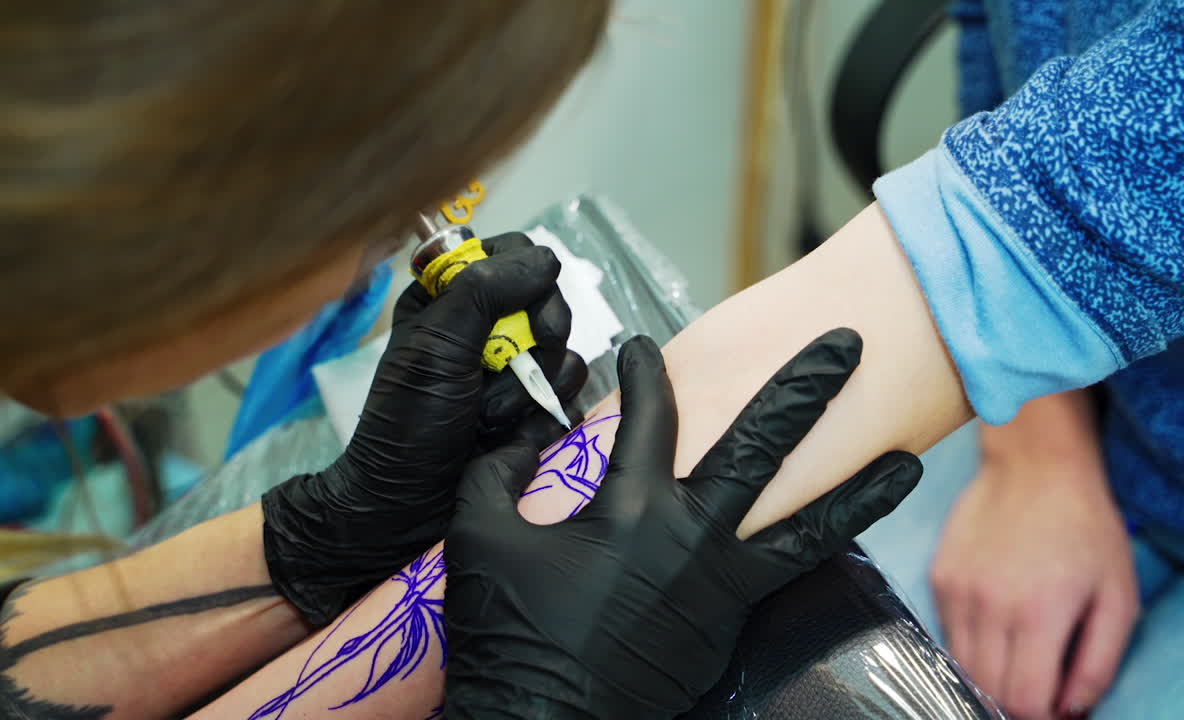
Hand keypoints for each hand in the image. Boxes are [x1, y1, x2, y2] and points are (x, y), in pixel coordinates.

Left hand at [263, 233, 586, 625]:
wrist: (406, 505)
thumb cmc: (409, 421)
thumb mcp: (438, 345)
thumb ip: (488, 289)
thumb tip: (547, 258)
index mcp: (450, 298)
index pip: (512, 255)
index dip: (527, 276)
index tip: (521, 305)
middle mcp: (485, 328)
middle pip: (550, 303)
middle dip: (533, 342)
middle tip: (508, 366)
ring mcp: (512, 371)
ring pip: (565, 353)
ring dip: (527, 392)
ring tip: (487, 419)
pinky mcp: (533, 409)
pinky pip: (569, 396)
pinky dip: (541, 419)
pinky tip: (510, 438)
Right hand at [442, 331, 922, 718]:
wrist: (543, 716)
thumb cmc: (510, 628)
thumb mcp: (482, 537)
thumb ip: (500, 475)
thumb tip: (526, 448)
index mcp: (629, 507)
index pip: (649, 415)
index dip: (645, 371)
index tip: (643, 348)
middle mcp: (691, 536)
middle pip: (763, 447)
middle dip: (806, 389)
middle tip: (847, 346)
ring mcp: (720, 584)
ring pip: (810, 529)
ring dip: (861, 491)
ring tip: (911, 461)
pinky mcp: (729, 623)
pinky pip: (785, 575)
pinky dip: (817, 547)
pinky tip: (837, 533)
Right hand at [931, 401, 1137, 719]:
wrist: (1034, 467)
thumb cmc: (1084, 527)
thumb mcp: (1118, 596)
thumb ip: (1099, 662)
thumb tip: (1071, 707)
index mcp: (1040, 613)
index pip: (1025, 701)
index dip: (1041, 717)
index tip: (1055, 709)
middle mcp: (990, 606)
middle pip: (989, 690)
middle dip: (1014, 703)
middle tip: (1038, 690)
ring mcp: (958, 591)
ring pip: (962, 666)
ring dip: (989, 678)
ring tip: (1017, 662)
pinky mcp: (940, 578)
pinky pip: (948, 634)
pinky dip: (970, 646)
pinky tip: (997, 628)